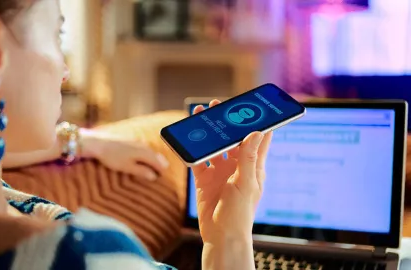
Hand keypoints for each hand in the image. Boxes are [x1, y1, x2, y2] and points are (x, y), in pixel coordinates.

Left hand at [78, 129, 168, 180]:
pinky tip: (143, 155)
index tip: (162, 176)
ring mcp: (136, 141)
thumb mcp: (127, 167)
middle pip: (155, 155)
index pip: (157, 162)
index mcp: (144, 152)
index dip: (161, 169)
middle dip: (159, 162)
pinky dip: (146, 152)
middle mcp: (142, 145)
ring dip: (153, 157)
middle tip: (162, 170)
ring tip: (155, 163)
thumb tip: (153, 176)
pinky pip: (143, 147)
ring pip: (149, 150)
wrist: (98, 142)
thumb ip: (141, 171)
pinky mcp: (130, 139)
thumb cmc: (112, 156)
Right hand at [192, 100, 272, 243]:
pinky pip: (198, 161)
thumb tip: (256, 132)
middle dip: (226, 123)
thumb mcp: (246, 182)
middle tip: (219, 106)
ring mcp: (220, 173)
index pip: (259, 140)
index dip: (257, 123)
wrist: (221, 235)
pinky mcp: (204, 179)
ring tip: (201, 115)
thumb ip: (248, 157)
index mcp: (253, 167)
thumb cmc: (240, 213)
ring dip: (209, 133)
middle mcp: (237, 167)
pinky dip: (193, 150)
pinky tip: (188, 137)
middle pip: (232, 139)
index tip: (254, 107)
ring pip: (214, 147)